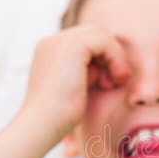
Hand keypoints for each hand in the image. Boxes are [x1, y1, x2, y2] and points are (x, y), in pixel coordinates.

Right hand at [21, 25, 129, 141]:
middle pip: (94, 33)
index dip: (102, 58)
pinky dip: (116, 58)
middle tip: (114, 81)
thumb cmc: (58, 116)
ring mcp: (60, 41)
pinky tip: (115, 79)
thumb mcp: (72, 88)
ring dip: (115, 57)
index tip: (106, 83)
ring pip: (101, 35)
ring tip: (114, 82)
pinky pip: (106, 41)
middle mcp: (52, 41)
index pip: (85, 41)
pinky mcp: (73, 46)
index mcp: (49, 50)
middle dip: (109, 55)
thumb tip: (104, 69)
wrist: (43, 124)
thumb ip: (83, 73)